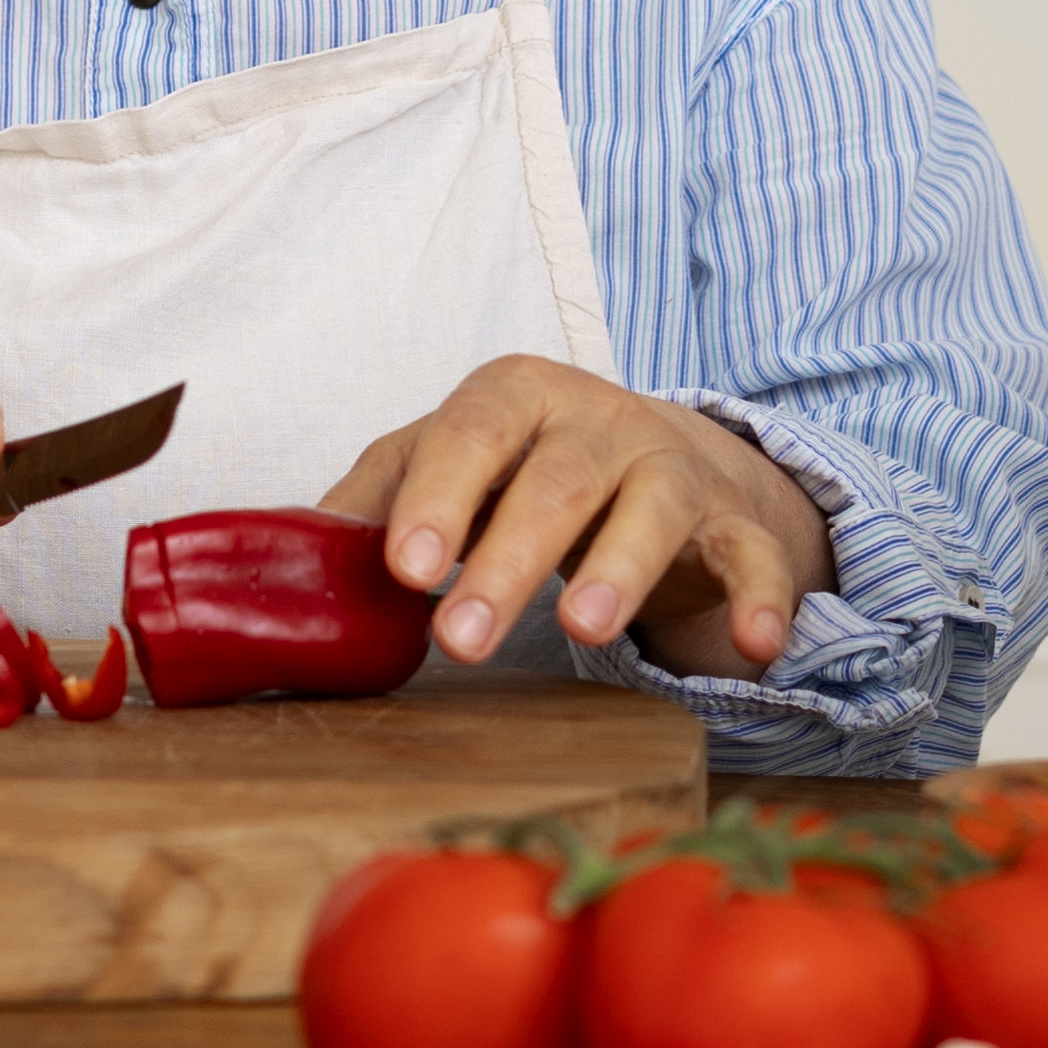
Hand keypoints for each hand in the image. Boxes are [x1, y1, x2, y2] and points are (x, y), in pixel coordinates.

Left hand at [318, 357, 833, 682]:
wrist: (667, 458)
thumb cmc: (530, 467)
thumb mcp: (448, 465)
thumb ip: (377, 501)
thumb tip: (284, 556)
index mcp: (517, 398)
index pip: (472, 433)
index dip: (440, 496)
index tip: (408, 567)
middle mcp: (602, 421)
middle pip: (556, 484)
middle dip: (509, 562)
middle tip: (462, 638)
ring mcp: (675, 468)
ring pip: (654, 509)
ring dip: (620, 568)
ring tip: (587, 630)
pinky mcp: (737, 523)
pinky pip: (754, 557)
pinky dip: (763, 599)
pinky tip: (758, 648)